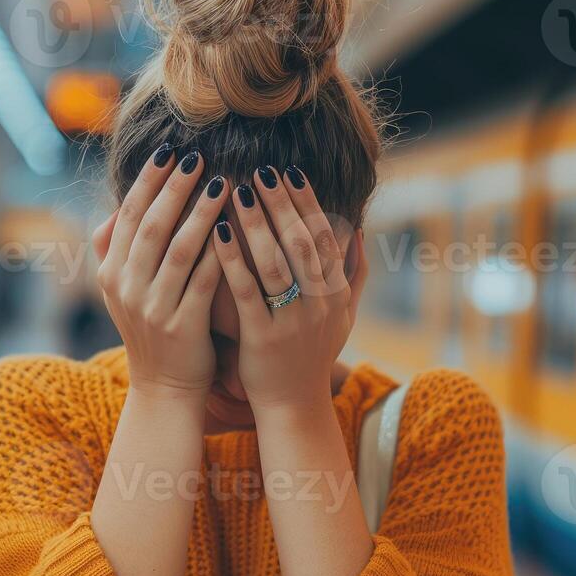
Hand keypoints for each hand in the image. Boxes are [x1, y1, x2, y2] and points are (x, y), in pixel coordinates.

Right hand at [93, 146, 227, 397]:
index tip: (169, 151)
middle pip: (152, 226)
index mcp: (111, 274)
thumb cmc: (153, 330)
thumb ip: (116, 251)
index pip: (129, 216)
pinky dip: (220, 252)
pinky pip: (204, 281)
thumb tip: (116, 209)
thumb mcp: (122, 292)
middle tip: (198, 158)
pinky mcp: (182, 326)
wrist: (164, 389)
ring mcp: (153, 308)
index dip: (148, 181)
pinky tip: (239, 229)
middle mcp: (126, 288)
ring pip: (179, 250)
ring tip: (225, 183)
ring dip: (202, 213)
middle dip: (175, 188)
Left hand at [211, 165, 367, 409]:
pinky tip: (217, 232)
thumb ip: (354, 272)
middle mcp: (319, 304)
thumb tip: (358, 228)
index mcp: (337, 293)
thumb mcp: (344, 315)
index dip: (307, 202)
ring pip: (276, 263)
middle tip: (262, 170)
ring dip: (257, 223)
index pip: (324, 237)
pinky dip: (233, 259)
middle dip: (282, 203)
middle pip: (301, 242)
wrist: (294, 406)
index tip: (290, 170)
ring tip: (238, 190)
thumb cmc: (313, 355)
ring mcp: (293, 321)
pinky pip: (247, 292)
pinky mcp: (263, 338)